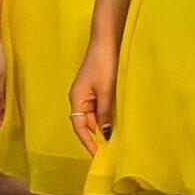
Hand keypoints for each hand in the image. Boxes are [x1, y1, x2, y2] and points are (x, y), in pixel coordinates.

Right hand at [68, 38, 118, 154]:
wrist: (107, 39)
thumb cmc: (104, 62)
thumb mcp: (106, 90)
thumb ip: (104, 112)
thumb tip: (104, 133)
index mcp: (76, 98)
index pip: (79, 127)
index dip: (88, 142)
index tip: (98, 155)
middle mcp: (79, 97)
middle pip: (87, 123)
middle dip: (98, 135)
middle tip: (113, 148)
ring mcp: (88, 92)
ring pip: (95, 115)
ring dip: (104, 124)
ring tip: (117, 136)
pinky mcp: (96, 87)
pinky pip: (99, 106)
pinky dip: (107, 114)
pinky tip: (117, 119)